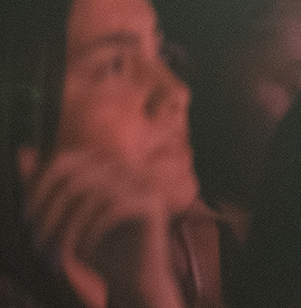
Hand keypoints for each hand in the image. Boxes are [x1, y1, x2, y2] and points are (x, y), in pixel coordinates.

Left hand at [19, 149, 184, 307]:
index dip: (39, 188)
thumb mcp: (63, 213)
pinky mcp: (152, 202)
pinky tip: (82, 253)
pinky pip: (111, 210)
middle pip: (74, 181)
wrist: (132, 273)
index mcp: (104, 163)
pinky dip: (90, 233)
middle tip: (39, 244)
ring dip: (68, 229)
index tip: (28, 220)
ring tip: (58, 253)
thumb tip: (23, 153)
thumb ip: (45, 185)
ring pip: (91, 198)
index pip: (63, 161)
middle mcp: (125, 167)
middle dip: (51, 214)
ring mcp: (142, 182)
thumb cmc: (94, 242)